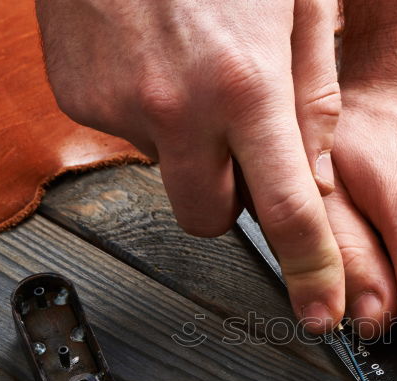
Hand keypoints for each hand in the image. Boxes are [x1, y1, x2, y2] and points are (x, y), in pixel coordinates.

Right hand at [36, 0, 344, 330]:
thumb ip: (312, 91)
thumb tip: (315, 169)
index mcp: (246, 83)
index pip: (287, 211)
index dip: (311, 269)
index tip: (318, 309)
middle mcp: (178, 107)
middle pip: (212, 220)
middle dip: (234, 201)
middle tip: (242, 151)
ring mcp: (120, 105)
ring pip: (169, 172)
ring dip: (190, 146)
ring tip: (193, 69)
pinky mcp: (78, 96)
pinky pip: (127, 132)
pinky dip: (149, 110)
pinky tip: (156, 55)